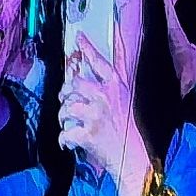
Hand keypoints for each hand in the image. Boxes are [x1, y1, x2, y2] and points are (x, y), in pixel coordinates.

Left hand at [59, 33, 153, 190]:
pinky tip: (71, 142)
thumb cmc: (126, 129)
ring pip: (65, 107)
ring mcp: (95, 115)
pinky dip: (65, 139)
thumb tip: (91, 67)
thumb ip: (109, 84)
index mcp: (116, 87)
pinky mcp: (87, 133)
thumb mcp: (123, 100)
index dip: (88, 48)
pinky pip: (64, 132)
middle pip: (74, 83)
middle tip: (68, 101)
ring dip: (64, 118)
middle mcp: (105, 97)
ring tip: (72, 124)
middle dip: (66, 94)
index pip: (100, 62)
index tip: (78, 37)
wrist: (132, 157)